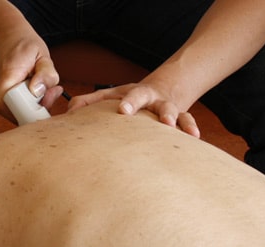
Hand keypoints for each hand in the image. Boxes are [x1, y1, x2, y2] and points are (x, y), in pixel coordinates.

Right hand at [0, 27, 62, 123]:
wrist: (5, 35)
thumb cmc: (25, 45)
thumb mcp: (43, 54)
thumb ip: (46, 74)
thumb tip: (38, 92)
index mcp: (7, 74)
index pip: (13, 106)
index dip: (31, 110)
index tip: (45, 100)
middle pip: (12, 113)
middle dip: (33, 110)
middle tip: (47, 94)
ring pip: (10, 111)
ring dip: (27, 106)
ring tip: (36, 88)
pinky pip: (7, 107)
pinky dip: (20, 102)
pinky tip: (27, 90)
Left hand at [68, 83, 200, 137]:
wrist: (162, 90)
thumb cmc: (129, 99)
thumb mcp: (110, 96)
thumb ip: (89, 102)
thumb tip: (68, 112)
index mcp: (139, 95)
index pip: (134, 96)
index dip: (129, 103)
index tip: (123, 110)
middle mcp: (157, 102)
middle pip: (162, 105)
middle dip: (164, 114)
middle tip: (165, 123)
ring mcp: (171, 111)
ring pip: (180, 115)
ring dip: (183, 123)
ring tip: (186, 134)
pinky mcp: (182, 122)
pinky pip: (189, 124)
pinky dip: (192, 131)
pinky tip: (195, 139)